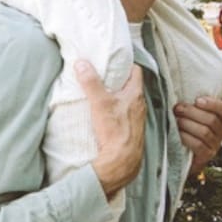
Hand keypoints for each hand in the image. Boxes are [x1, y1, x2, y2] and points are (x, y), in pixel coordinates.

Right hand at [78, 58, 145, 196]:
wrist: (121, 161)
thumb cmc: (115, 130)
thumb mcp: (100, 102)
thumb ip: (91, 82)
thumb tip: (82, 63)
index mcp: (135, 94)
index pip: (135, 71)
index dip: (125, 63)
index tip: (113, 60)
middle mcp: (139, 105)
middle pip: (130, 86)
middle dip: (117, 79)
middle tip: (102, 74)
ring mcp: (136, 119)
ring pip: (126, 101)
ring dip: (115, 96)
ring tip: (100, 92)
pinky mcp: (130, 130)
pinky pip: (123, 114)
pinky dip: (115, 110)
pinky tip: (104, 114)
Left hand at [174, 93, 221, 174]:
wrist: (181, 155)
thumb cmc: (185, 130)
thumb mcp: (190, 116)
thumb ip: (191, 106)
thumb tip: (179, 93)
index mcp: (219, 119)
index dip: (212, 104)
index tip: (197, 100)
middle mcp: (220, 132)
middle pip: (211, 120)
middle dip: (192, 112)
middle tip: (177, 109)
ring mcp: (215, 145)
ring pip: (205, 132)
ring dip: (188, 124)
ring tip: (176, 121)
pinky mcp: (207, 156)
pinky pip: (199, 145)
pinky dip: (187, 138)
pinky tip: (178, 134)